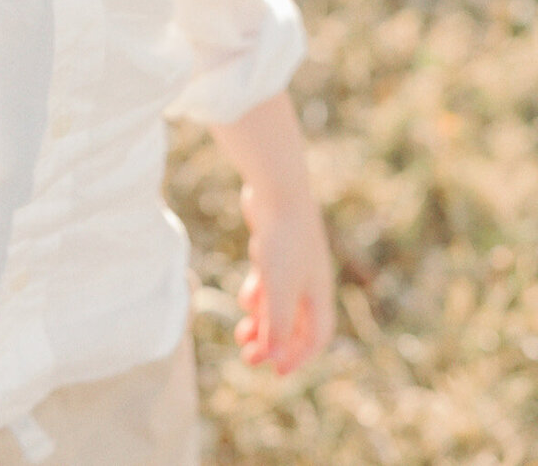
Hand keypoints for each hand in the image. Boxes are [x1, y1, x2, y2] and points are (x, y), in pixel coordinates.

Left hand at [234, 182, 334, 374]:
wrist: (276, 188)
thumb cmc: (283, 240)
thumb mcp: (279, 288)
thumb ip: (276, 325)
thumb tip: (271, 358)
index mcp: (318, 293)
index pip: (316, 336)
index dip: (299, 356)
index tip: (277, 372)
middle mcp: (309, 280)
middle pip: (294, 322)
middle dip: (272, 341)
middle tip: (248, 356)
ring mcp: (293, 263)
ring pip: (278, 302)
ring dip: (260, 320)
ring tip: (240, 333)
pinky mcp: (275, 247)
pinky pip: (269, 280)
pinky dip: (258, 292)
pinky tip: (246, 296)